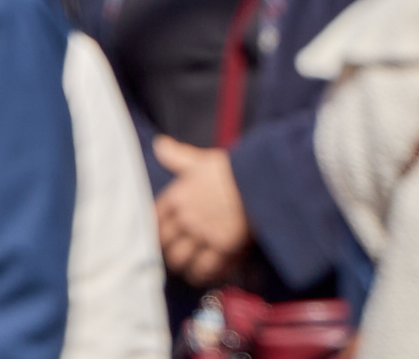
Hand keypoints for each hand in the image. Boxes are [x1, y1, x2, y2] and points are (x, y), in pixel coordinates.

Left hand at [152, 135, 252, 285]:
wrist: (263, 177)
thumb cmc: (233, 166)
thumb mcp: (202, 159)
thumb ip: (178, 156)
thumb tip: (159, 144)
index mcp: (178, 195)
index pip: (155, 219)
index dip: (157, 229)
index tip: (163, 234)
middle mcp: (186, 217)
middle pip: (164, 243)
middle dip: (169, 248)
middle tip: (177, 251)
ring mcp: (203, 234)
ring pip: (180, 259)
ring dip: (184, 263)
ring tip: (190, 265)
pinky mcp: (222, 247)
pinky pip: (204, 268)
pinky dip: (202, 273)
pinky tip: (205, 273)